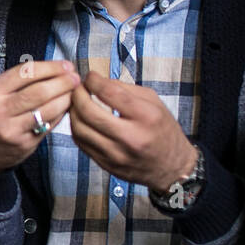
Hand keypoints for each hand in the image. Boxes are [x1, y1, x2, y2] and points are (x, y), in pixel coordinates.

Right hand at [0, 60, 79, 172]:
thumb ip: (17, 82)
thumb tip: (54, 69)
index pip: (25, 72)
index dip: (50, 67)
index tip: (65, 65)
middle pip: (39, 91)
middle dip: (63, 82)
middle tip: (75, 78)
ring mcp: (11, 129)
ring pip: (47, 109)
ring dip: (66, 98)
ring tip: (74, 92)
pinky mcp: (23, 144)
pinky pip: (48, 125)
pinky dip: (60, 114)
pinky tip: (65, 107)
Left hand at [67, 72, 195, 192]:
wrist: (171, 167)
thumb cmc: (162, 130)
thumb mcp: (154, 103)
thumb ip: (125, 89)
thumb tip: (97, 81)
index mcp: (146, 117)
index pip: (110, 93)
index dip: (94, 81)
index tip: (90, 77)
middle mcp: (131, 137)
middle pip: (89, 112)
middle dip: (77, 95)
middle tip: (77, 88)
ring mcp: (117, 154)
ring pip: (80, 129)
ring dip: (72, 111)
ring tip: (76, 102)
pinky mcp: (106, 164)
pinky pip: (81, 143)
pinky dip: (76, 127)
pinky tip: (80, 119)